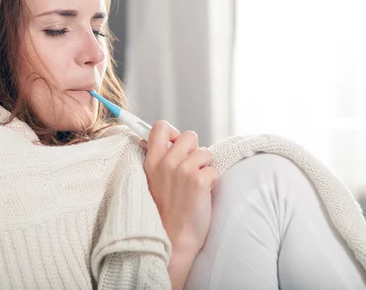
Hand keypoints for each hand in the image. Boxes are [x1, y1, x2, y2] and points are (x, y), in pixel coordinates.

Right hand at [141, 120, 218, 257]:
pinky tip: (201, 194)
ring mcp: (182, 170)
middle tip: (189, 170)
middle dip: (194, 150)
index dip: (172, 132)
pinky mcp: (199, 181)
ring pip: (205, 152)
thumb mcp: (153, 181)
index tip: (175, 145)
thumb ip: (159, 159)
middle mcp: (165, 162)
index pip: (160, 126)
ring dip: (204, 166)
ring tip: (194, 185)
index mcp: (151, 161)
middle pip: (189, 135)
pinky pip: (214, 169)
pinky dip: (212, 181)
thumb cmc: (166, 211)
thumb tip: (168, 138)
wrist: (174, 238)